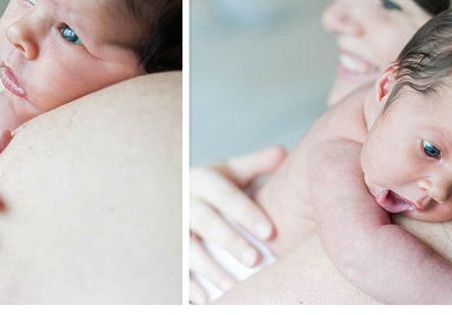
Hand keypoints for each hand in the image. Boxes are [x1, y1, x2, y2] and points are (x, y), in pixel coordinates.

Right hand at [188, 145, 283, 302]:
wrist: (177, 194)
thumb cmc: (215, 187)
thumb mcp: (231, 172)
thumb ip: (255, 164)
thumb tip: (282, 152)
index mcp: (201, 179)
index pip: (222, 193)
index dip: (245, 212)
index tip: (270, 232)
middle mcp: (184, 201)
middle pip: (204, 220)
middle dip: (229, 240)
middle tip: (256, 260)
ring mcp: (173, 226)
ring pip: (187, 246)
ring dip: (209, 267)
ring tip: (232, 284)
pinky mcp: (169, 249)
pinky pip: (175, 268)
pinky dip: (189, 284)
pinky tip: (207, 298)